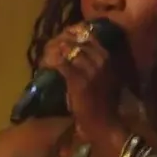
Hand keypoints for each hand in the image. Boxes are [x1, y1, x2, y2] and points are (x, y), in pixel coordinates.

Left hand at [40, 22, 120, 137]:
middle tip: (56, 42)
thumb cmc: (104, 103)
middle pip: (80, 43)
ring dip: (59, 50)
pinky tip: (48, 64)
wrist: (104, 122)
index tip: (68, 34)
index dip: (78, 34)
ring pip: (71, 52)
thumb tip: (84, 52)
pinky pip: (63, 65)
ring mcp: (90, 71)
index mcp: (108, 60)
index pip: (92, 38)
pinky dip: (55, 63)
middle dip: (66, 41)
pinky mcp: (78, 81)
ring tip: (50, 50)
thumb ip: (98, 65)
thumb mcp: (106, 79)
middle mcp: (100, 62)